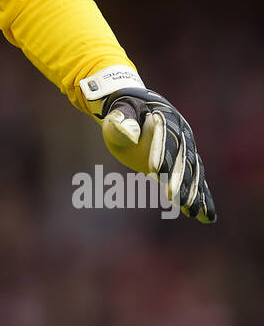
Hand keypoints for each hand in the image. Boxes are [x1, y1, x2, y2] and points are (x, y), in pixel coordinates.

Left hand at [80, 68, 215, 223]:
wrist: (139, 108)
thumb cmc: (124, 112)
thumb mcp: (118, 112)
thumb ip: (121, 121)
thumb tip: (128, 133)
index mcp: (165, 117)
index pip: (164, 137)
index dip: (160, 153)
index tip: (154, 172)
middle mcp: (182, 132)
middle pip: (182, 157)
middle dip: (179, 178)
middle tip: (173, 198)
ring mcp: (187, 147)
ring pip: (193, 171)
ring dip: (193, 192)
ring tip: (192, 212)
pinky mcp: (187, 161)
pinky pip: (197, 181)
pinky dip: (203, 198)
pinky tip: (206, 217)